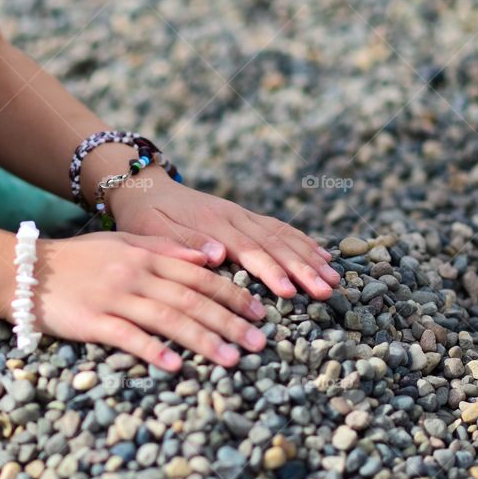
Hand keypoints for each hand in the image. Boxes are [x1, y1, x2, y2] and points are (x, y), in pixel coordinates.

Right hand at [30, 232, 268, 370]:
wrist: (26, 269)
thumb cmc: (78, 258)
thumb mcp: (122, 242)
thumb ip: (165, 248)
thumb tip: (208, 257)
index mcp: (145, 255)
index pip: (198, 275)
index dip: (231, 294)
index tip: (259, 311)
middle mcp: (134, 274)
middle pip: (191, 299)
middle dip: (229, 321)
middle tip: (259, 341)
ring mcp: (113, 297)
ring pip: (167, 318)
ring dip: (203, 340)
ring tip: (231, 359)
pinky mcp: (91, 321)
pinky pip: (127, 336)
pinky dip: (153, 350)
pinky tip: (175, 366)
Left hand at [110, 173, 340, 299]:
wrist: (144, 187)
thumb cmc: (143, 216)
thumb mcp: (152, 231)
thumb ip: (184, 242)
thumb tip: (217, 255)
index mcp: (212, 224)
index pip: (247, 250)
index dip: (270, 271)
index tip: (290, 291)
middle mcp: (233, 217)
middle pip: (274, 244)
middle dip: (302, 269)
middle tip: (326, 291)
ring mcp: (241, 215)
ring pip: (282, 235)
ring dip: (309, 257)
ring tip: (334, 278)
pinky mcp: (244, 216)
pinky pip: (279, 227)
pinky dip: (302, 242)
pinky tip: (322, 255)